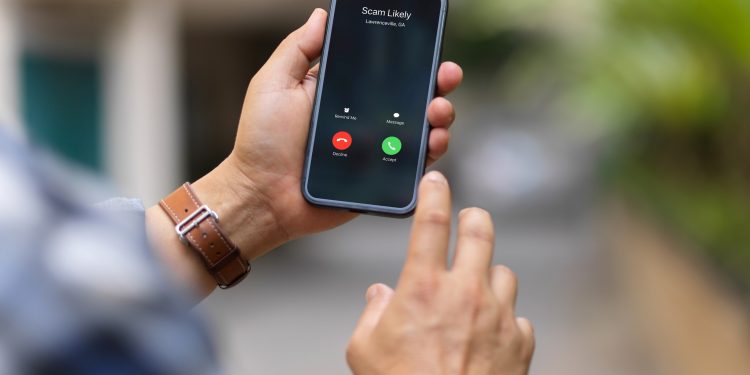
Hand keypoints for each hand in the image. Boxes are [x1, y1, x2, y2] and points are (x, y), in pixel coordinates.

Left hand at [147, 9, 461, 296]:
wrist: (263, 196)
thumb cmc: (261, 142)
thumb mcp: (274, 85)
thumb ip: (297, 49)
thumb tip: (321, 16)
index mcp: (341, 92)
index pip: (383, 69)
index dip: (408, 57)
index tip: (427, 47)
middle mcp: (363, 117)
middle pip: (412, 95)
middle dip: (437, 82)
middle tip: (446, 75)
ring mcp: (375, 146)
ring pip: (421, 127)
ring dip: (440, 114)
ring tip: (438, 110)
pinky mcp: (381, 175)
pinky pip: (414, 163)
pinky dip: (432, 151)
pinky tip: (434, 141)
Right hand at [346, 171, 534, 374]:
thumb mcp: (364, 350)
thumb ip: (371, 313)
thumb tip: (380, 296)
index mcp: (424, 288)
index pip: (431, 222)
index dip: (435, 194)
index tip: (437, 182)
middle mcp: (466, 293)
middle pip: (481, 232)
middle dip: (475, 218)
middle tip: (470, 220)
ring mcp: (498, 316)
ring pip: (504, 273)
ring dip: (490, 276)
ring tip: (476, 292)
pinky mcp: (520, 342)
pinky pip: (518, 317)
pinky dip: (505, 320)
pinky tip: (490, 335)